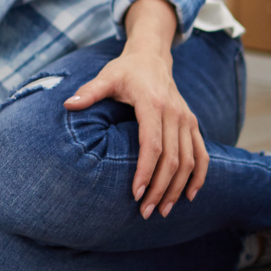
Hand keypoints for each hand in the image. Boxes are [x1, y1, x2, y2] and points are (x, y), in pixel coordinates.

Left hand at [62, 0, 208, 218]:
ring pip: (189, 161)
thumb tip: (68, 104)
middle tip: (146, 212)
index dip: (145, 171)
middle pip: (172, 158)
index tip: (136, 194)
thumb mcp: (106, 77)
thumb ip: (89, 91)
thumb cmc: (125, 70)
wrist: (151, 57)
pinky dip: (199, 176)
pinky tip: (189, 195)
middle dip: (160, 188)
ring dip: (177, 188)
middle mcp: (174, 113)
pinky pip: (202, 154)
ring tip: (163, 210)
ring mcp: (187, 119)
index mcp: (152, 104)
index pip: (152, 144)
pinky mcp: (193, 124)